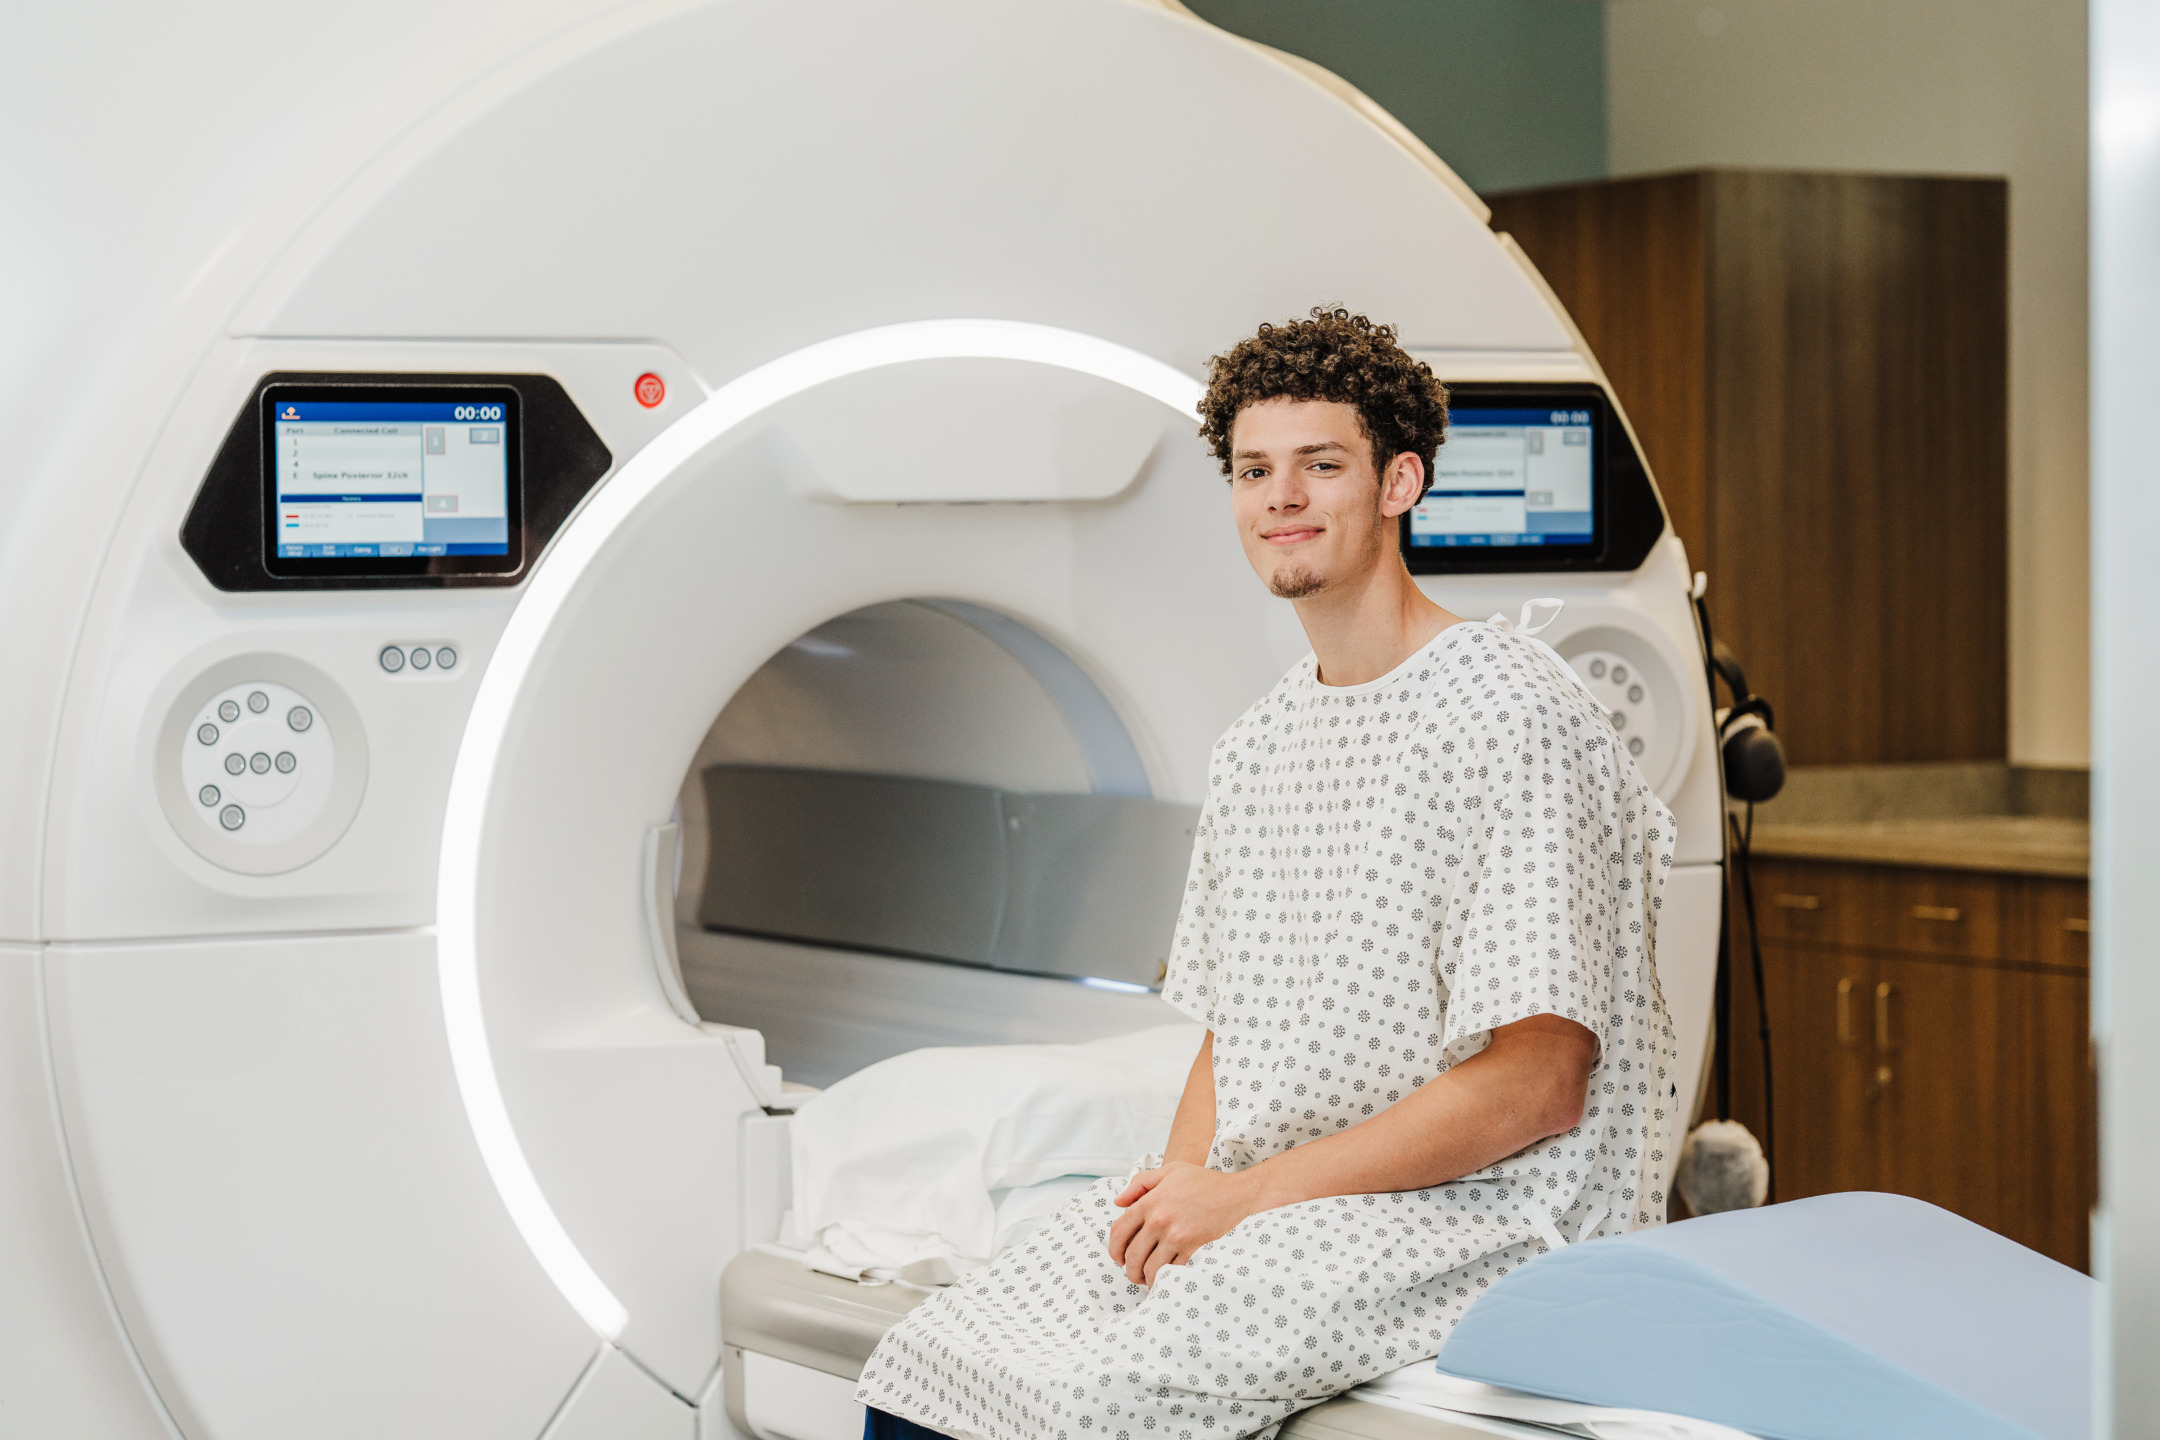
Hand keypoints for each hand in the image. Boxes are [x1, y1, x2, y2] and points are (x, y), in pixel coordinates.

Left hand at [1106, 1161, 1258, 1285]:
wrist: (1234, 1193)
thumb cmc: (1202, 1181)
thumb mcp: (1169, 1171)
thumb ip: (1140, 1183)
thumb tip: (1118, 1202)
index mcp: (1149, 1201)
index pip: (1119, 1232)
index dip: (1113, 1249)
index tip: (1117, 1258)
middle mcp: (1159, 1220)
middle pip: (1132, 1255)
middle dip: (1128, 1270)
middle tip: (1132, 1273)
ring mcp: (1175, 1235)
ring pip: (1149, 1268)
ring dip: (1144, 1278)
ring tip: (1146, 1278)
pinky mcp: (1191, 1247)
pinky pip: (1171, 1270)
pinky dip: (1165, 1277)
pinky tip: (1165, 1275)